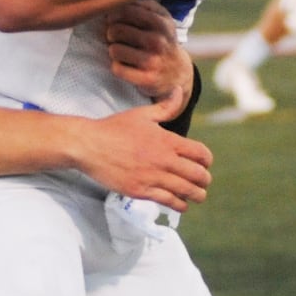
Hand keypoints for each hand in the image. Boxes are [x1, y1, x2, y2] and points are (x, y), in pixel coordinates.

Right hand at [76, 95, 213, 212]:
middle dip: (204, 180)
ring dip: (196, 195)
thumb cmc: (114, 128)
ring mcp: (152, 177)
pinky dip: (179, 205)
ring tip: (198, 195)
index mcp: (166, 140)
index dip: (207, 160)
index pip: (200, 153)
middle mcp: (163, 160)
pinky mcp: (140, 191)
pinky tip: (181, 204)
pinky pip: (167, 201)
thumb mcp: (142, 114)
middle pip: (197, 175)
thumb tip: (178, 90)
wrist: (89, 145)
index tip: (205, 163)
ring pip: (186, 191)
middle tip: (204, 182)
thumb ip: (165, 107)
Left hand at [103, 0, 190, 100]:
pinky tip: (127, 65)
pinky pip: (117, 68)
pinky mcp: (147, 79)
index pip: (124, 10)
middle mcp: (158, 40)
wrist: (177, 72)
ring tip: (124, 52)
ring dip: (114, 51)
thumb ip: (142, 3)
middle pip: (115, 30)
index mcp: (161, 22)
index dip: (113, 15)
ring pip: (114, 50)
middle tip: (118, 38)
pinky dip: (118, 67)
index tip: (114, 20)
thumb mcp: (160, 18)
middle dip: (112, 34)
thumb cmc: (161, 39)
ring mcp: (153, 61)